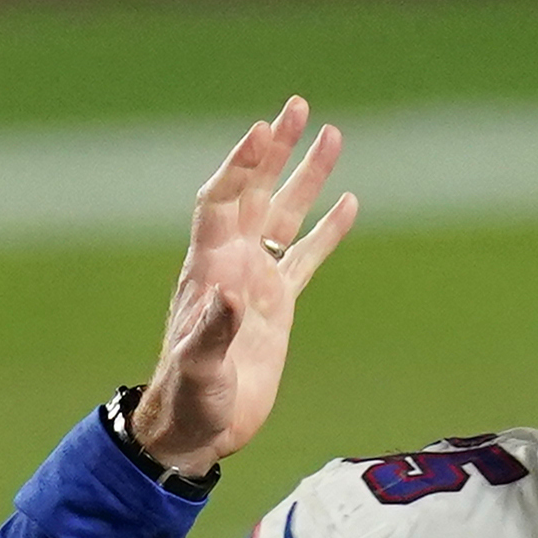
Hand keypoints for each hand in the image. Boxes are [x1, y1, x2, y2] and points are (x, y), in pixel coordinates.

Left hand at [132, 99, 357, 477]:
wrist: (197, 429)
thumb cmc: (189, 402)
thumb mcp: (197, 370)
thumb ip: (213, 332)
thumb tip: (232, 294)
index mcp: (209, 268)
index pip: (221, 201)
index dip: (240, 166)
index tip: (262, 132)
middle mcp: (231, 263)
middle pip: (254, 191)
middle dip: (275, 150)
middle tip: (297, 107)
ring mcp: (255, 280)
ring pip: (284, 214)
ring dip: (305, 176)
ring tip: (332, 133)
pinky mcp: (277, 304)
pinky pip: (305, 255)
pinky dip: (326, 230)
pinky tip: (349, 201)